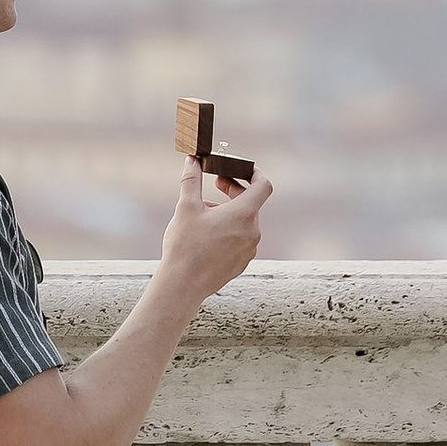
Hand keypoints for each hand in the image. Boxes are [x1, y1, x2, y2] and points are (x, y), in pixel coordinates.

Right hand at [156, 155, 270, 306]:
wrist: (183, 285)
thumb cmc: (185, 245)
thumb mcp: (186, 207)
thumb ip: (190, 180)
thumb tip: (191, 160)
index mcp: (243, 214)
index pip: (263, 186)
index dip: (254, 173)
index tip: (241, 169)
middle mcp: (252, 231)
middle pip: (251, 202)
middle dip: (234, 190)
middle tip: (217, 183)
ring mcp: (249, 249)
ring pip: (244, 221)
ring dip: (229, 211)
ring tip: (205, 212)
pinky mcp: (242, 262)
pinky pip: (241, 239)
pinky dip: (229, 230)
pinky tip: (208, 233)